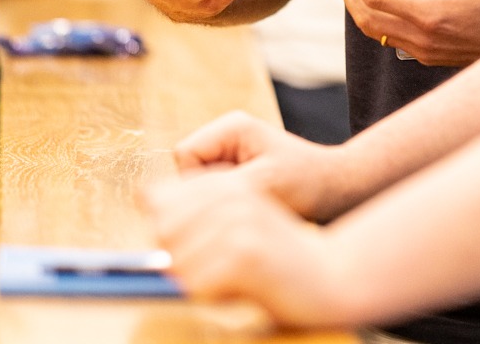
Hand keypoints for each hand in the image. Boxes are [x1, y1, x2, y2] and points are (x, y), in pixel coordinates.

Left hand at [148, 169, 356, 328]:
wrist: (336, 276)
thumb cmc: (282, 259)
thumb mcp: (240, 220)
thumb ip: (199, 209)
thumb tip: (143, 199)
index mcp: (228, 184)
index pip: (157, 198)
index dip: (167, 230)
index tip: (197, 246)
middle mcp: (232, 195)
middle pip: (162, 230)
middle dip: (179, 258)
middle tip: (223, 268)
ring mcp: (239, 222)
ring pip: (176, 261)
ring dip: (199, 281)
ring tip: (237, 278)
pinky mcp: (245, 253)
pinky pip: (196, 283)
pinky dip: (212, 296)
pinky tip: (244, 290)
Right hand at [175, 110, 355, 221]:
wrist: (335, 191)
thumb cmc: (307, 183)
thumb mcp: (265, 185)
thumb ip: (222, 189)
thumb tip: (185, 204)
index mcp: (231, 127)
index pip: (185, 154)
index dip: (198, 183)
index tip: (231, 200)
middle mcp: (224, 137)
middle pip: (187, 171)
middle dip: (207, 195)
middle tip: (244, 204)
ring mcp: (227, 156)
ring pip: (195, 187)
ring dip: (217, 204)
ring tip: (251, 207)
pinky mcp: (232, 174)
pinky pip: (209, 197)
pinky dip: (224, 209)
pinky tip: (251, 211)